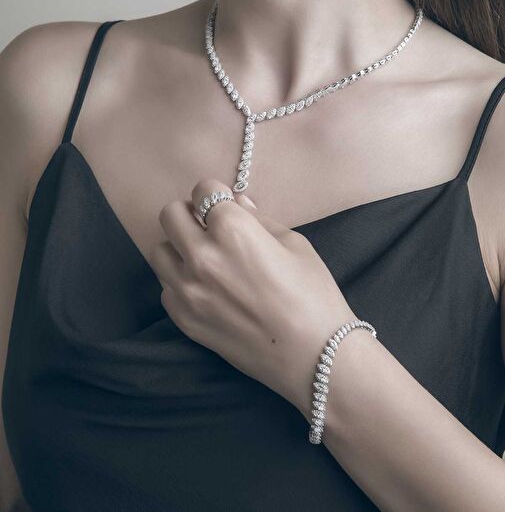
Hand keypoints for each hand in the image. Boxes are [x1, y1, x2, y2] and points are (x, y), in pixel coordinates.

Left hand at [151, 177, 357, 415]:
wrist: (314, 356)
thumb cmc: (313, 295)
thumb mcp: (294, 244)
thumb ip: (258, 219)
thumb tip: (236, 203)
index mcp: (232, 230)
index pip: (203, 190)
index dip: (216, 194)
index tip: (224, 204)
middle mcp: (201, 256)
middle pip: (170, 214)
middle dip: (190, 213)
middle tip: (208, 226)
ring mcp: (188, 290)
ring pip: (159, 251)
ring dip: (178, 248)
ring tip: (204, 258)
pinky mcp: (184, 319)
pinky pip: (166, 287)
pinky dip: (180, 282)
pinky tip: (206, 289)